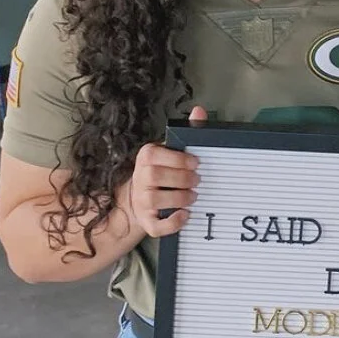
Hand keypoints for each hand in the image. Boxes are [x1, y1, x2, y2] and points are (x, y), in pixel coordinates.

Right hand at [128, 106, 207, 236]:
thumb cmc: (163, 171)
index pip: (154, 155)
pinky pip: (156, 226)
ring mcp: (140, 202)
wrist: (141, 199)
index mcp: (145, 158)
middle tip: (197, 180)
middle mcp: (139, 179)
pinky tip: (185, 214)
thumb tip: (200, 110)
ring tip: (193, 196)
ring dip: (178, 198)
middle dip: (180, 178)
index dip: (178, 159)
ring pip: (153, 200)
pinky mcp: (146, 222)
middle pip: (154, 177)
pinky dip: (172, 222)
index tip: (196, 162)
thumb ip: (187, 131)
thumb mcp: (172, 150)